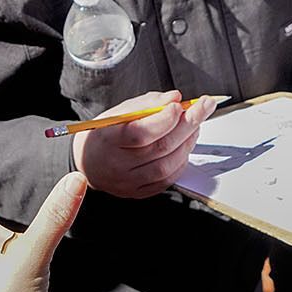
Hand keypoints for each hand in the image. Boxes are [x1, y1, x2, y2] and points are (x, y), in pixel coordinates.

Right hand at [71, 90, 218, 197]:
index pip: (139, 134)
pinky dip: (181, 161)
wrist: (88, 163)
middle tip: (204, 106)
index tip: (178, 105)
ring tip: (194, 124)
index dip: (163, 120)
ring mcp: (128, 182)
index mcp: (107, 140)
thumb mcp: (118, 112)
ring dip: (188, 142)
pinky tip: (184, 145)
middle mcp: (117, 165)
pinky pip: (167, 179)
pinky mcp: (138, 193)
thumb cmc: (106, 134)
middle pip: (159, 148)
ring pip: (167, 165)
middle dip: (188, 124)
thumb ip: (146, 104)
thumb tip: (174, 98)